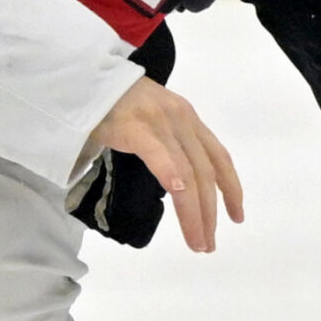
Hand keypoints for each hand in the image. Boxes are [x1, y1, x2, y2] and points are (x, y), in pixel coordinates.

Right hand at [84, 76, 243, 253]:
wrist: (83, 76)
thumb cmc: (109, 101)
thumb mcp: (150, 118)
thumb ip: (164, 143)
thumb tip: (172, 180)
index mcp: (186, 118)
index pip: (218, 157)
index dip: (231, 189)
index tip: (237, 217)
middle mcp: (181, 119)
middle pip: (205, 173)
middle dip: (210, 213)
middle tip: (209, 244)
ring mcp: (160, 122)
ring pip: (187, 173)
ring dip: (194, 211)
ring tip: (196, 241)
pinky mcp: (136, 126)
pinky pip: (158, 153)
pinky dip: (170, 173)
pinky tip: (177, 192)